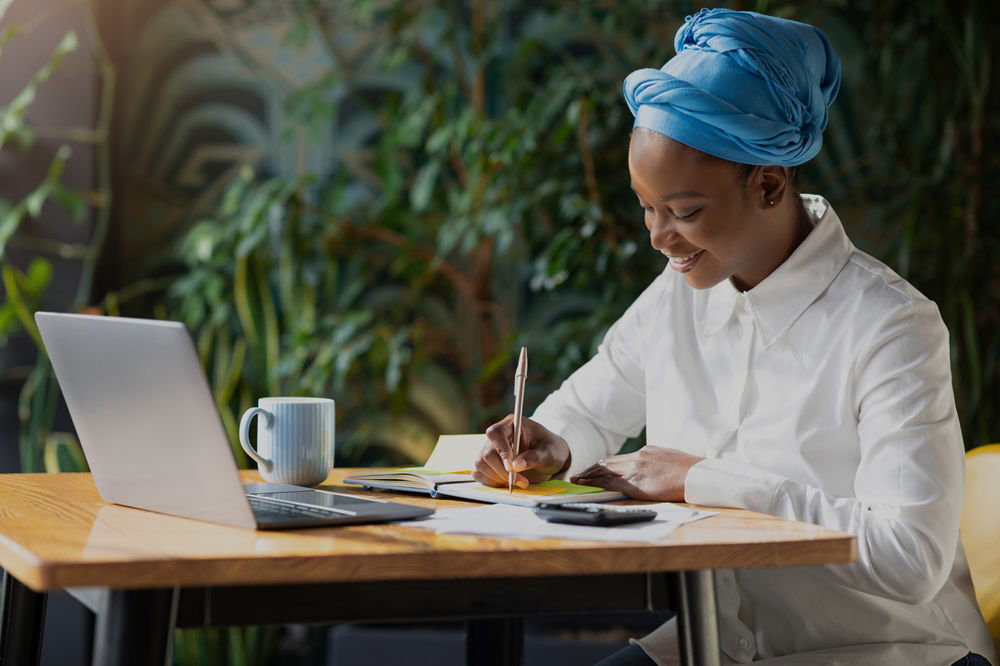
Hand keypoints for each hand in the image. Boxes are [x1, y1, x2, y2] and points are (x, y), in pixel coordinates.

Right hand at [473, 415, 570, 487]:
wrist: (550, 457)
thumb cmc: (551, 449)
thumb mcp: (550, 452)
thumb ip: (534, 457)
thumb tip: (516, 465)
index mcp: (512, 424)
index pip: (496, 434)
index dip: (501, 451)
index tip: (511, 468)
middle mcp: (498, 436)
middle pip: (487, 453)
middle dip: (502, 471)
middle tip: (521, 482)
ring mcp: (490, 449)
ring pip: (480, 464)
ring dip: (497, 478)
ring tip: (517, 482)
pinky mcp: (487, 463)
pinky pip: (479, 473)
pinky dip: (490, 482)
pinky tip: (505, 483)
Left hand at [570, 446, 702, 501]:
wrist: (697, 475)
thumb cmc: (690, 471)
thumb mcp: (669, 460)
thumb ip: (656, 462)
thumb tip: (652, 468)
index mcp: (646, 452)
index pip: (620, 458)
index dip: (605, 463)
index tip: (596, 467)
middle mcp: (637, 457)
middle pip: (608, 462)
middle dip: (592, 468)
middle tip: (580, 473)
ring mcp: (635, 469)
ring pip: (604, 470)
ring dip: (588, 475)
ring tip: (577, 479)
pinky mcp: (635, 483)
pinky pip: (609, 482)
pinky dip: (594, 483)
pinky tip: (585, 484)